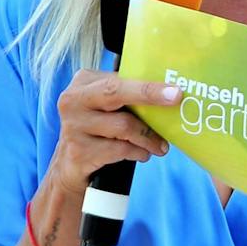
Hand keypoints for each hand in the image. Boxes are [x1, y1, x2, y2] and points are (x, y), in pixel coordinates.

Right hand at [44, 71, 176, 197]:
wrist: (70, 167)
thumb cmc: (98, 130)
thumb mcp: (106, 107)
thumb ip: (127, 96)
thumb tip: (169, 93)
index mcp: (83, 82)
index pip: (119, 78)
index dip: (149, 84)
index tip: (175, 91)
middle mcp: (74, 100)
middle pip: (116, 93)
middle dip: (149, 95)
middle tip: (176, 100)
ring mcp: (73, 126)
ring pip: (124, 127)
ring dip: (149, 137)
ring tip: (160, 145)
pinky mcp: (78, 151)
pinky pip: (120, 150)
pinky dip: (138, 152)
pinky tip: (142, 154)